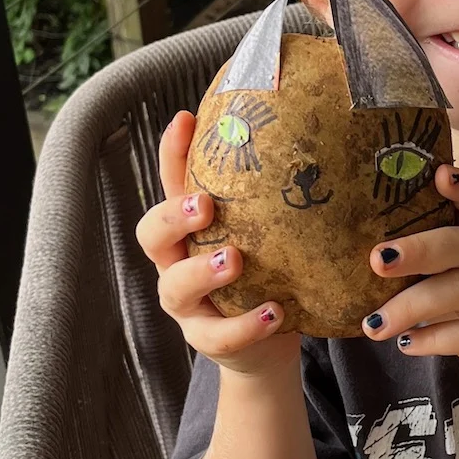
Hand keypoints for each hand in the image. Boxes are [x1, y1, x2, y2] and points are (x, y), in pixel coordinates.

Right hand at [135, 110, 301, 377]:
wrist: (268, 336)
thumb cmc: (264, 267)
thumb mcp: (263, 227)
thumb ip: (268, 192)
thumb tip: (307, 132)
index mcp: (188, 227)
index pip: (170, 183)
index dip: (171, 153)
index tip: (185, 119)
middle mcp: (177, 261)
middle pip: (151, 234)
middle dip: (173, 216)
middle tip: (205, 205)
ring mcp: (189, 304)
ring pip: (175, 287)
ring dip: (203, 271)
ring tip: (235, 260)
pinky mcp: (208, 339)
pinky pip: (218, 336)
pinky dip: (245, 326)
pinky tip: (274, 312)